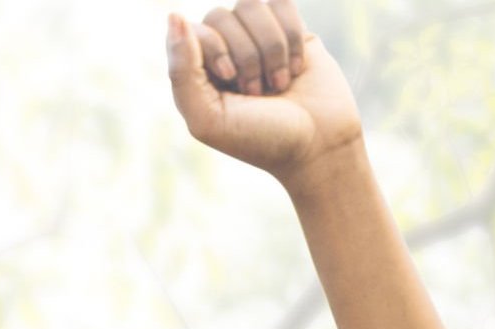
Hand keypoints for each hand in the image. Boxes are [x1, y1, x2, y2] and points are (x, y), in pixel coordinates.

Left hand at [167, 2, 362, 184]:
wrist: (319, 147)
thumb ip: (181, 71)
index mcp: (199, 69)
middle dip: (246, 57)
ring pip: (251, 4)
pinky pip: (282, 2)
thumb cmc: (261, 140)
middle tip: (259, 92)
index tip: (232, 81)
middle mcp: (226, 48)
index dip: (217, 50)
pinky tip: (297, 67)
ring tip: (279, 82)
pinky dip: (291, 35)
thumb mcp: (208, 119)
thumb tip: (175, 15)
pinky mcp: (291, 30)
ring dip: (270, 48)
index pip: (195, 30)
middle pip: (221, 15)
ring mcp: (258, 37)